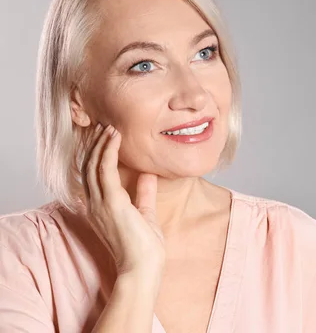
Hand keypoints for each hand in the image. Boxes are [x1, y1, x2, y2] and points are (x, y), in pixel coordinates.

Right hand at [82, 123, 164, 277]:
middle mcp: (94, 204)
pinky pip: (104, 170)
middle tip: (105, 126)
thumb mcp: (145, 213)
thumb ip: (144, 193)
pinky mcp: (111, 202)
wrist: (143, 268)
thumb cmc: (144, 247)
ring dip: (100, 144)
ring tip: (110, 127)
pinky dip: (108, 152)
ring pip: (93, 165)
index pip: (91, 175)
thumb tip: (148, 175)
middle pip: (88, 166)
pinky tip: (114, 139)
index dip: (96, 154)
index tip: (106, 137)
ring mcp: (100, 204)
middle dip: (95, 144)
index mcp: (99, 207)